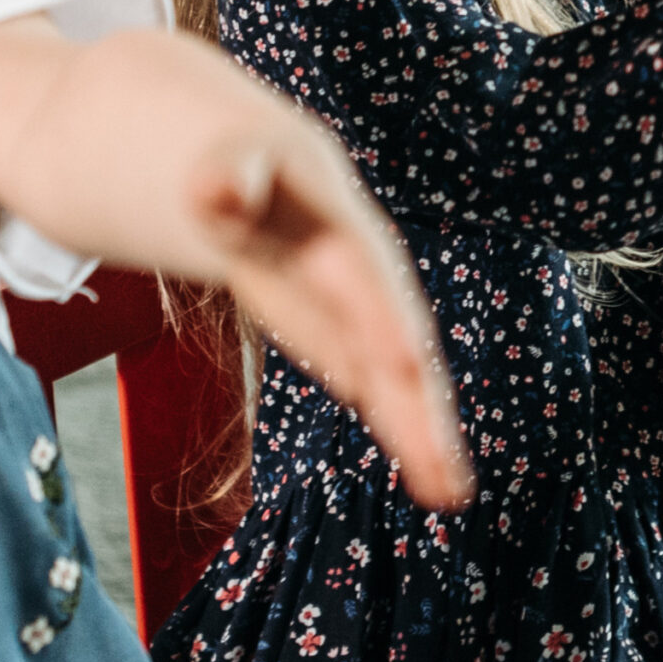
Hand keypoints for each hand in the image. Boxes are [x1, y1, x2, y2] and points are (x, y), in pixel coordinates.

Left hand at [187, 126, 474, 514]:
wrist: (258, 172)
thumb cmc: (232, 167)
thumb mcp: (223, 167)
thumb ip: (223, 180)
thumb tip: (211, 189)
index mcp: (342, 237)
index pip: (367, 287)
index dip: (384, 325)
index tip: (406, 367)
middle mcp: (367, 282)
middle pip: (398, 347)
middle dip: (420, 406)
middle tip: (447, 471)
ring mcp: (361, 318)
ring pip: (398, 381)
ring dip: (422, 435)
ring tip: (451, 494)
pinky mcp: (348, 344)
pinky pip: (381, 394)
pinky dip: (404, 435)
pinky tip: (433, 481)